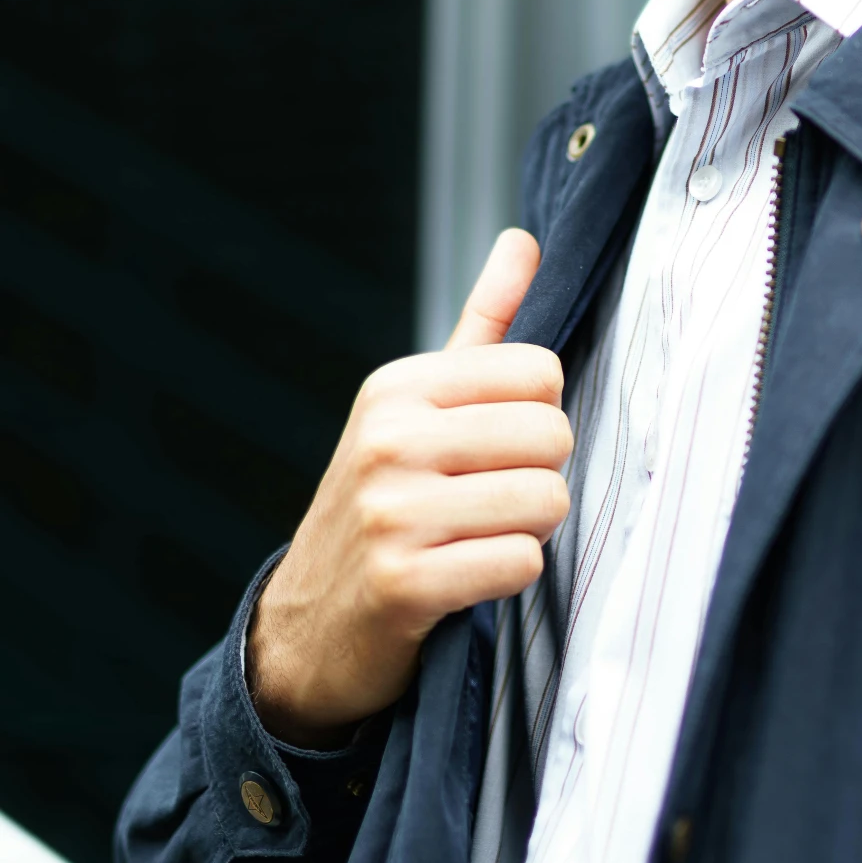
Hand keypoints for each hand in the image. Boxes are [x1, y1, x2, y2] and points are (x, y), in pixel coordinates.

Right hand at [247, 229, 569, 744]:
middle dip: (540, 475)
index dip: (539, 416)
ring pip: (546, 500)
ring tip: (480, 537)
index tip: (497, 447)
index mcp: (398, 387)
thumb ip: (481, 322)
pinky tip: (469, 577)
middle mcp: (389, 439)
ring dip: (531, 530)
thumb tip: (525, 239)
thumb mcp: (417, 405)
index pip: (540, 371)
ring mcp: (392, 512)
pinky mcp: (404, 583)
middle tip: (490, 501)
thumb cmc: (386, 500)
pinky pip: (521, 563)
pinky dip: (512, 576)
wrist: (310, 623)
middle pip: (551, 434)